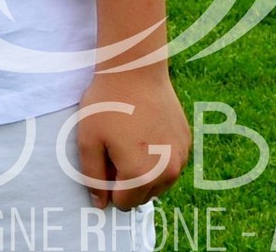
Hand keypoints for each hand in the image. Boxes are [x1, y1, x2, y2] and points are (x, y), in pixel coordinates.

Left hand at [71, 70, 189, 209]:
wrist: (135, 71)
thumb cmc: (106, 105)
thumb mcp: (88, 140)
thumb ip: (92, 177)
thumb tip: (100, 204)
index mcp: (140, 175)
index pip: (124, 203)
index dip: (109, 186)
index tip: (104, 160)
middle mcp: (167, 172)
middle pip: (143, 196)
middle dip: (127, 181)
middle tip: (115, 148)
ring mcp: (181, 158)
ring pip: (159, 182)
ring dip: (145, 172)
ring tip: (130, 140)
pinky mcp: (187, 143)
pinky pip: (171, 163)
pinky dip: (159, 157)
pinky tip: (145, 132)